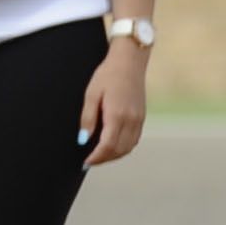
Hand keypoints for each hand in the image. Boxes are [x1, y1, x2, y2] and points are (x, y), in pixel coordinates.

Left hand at [78, 38, 149, 166]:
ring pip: (128, 147)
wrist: (129, 61)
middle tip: (90, 161)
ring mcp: (139, 119)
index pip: (107, 146)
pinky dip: (124, 147)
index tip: (85, 162)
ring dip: (114, 155)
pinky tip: (113, 145)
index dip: (96, 157)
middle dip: (104, 159)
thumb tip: (83, 139)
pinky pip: (134, 139)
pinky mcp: (142, 117)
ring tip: (100, 156)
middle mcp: (131, 120)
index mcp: (117, 115)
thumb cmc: (108, 75)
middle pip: (118, 150)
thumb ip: (88, 118)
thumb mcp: (91, 94)